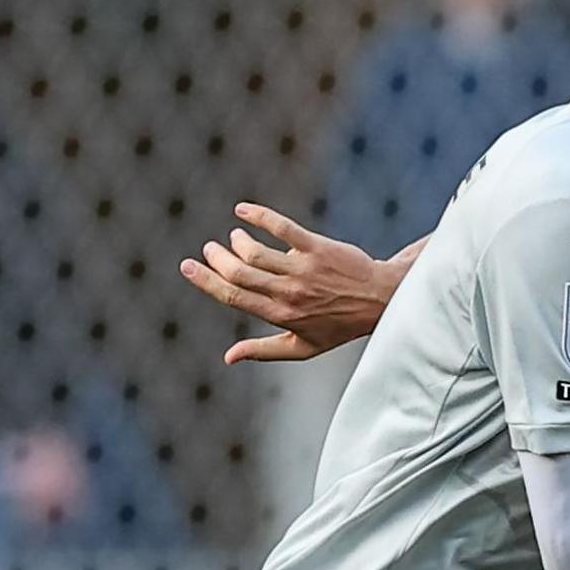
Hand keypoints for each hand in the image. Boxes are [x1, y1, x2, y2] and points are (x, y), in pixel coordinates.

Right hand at [178, 204, 401, 363]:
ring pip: (257, 252)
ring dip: (238, 241)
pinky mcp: (319, 248)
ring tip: (235, 238)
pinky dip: (259, 216)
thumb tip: (227, 358)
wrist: (381, 300)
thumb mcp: (304, 347)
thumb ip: (263, 350)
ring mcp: (304, 269)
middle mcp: (290, 292)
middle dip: (217, 259)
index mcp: (282, 316)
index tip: (187, 267)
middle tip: (210, 250)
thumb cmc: (340, 325)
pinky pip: (283, 228)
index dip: (206, 281)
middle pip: (240, 272)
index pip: (234, 296)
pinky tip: (243, 211)